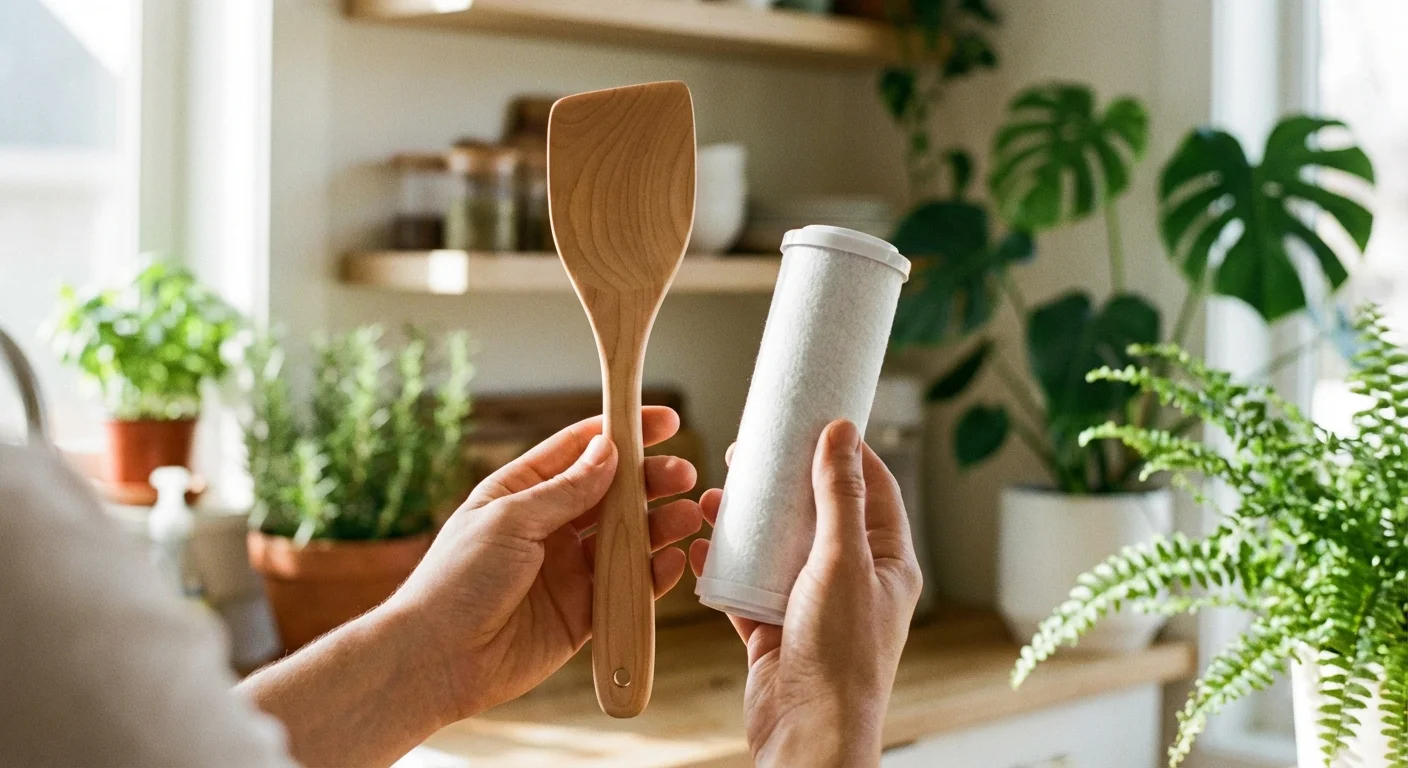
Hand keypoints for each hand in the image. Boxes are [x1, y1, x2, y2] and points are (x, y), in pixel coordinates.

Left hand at [388, 406, 702, 721]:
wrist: (436, 660)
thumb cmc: (456, 581)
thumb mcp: (510, 520)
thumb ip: (564, 490)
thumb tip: (608, 452)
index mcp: (522, 493)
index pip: (580, 451)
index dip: (622, 433)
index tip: (664, 422)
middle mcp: (548, 528)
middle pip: (611, 494)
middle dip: (649, 481)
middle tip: (682, 474)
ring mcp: (566, 570)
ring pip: (624, 539)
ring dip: (657, 526)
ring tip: (688, 515)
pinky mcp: (581, 613)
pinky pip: (624, 588)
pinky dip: (651, 575)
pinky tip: (670, 560)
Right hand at [690, 420, 921, 767]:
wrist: (808, 733)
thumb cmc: (840, 656)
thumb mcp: (842, 561)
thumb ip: (839, 496)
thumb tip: (843, 433)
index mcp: (885, 561)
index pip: (871, 487)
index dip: (843, 450)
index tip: (813, 419)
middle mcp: (851, 579)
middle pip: (817, 512)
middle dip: (785, 481)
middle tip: (752, 452)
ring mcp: (810, 603)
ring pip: (778, 547)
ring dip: (749, 521)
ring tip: (719, 493)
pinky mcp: (773, 627)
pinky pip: (746, 585)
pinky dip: (725, 565)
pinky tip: (703, 544)